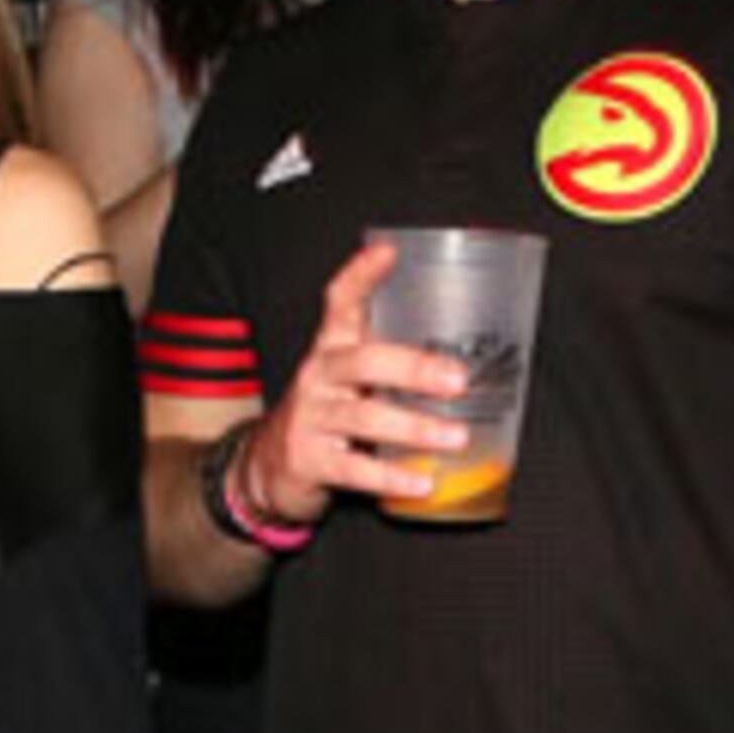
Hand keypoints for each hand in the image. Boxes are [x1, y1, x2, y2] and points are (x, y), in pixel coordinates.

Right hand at [243, 240, 476, 520]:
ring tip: (456, 437)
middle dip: (414, 367)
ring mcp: (309, 417)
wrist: (267, 466)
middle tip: (458, 380)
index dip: (361, 274)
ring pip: (364, 416)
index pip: (340, 301)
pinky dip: (392, 476)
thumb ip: (390, 363)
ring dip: (415, 426)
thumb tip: (467, 362)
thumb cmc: (327, 413)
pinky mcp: (308, 459)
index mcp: (332, 348)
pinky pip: (354, 468)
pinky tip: (423, 481)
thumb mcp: (348, 379)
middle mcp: (318, 375)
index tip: (389, 251)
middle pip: (363, 360)